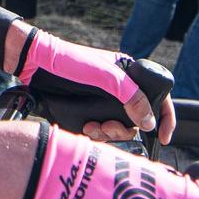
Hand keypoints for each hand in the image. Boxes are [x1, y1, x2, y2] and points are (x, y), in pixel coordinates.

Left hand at [16, 27, 174, 140]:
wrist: (33, 64)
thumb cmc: (68, 61)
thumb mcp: (105, 76)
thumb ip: (131, 96)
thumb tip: (149, 122)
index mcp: (127, 72)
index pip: (156, 94)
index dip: (164, 115)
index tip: (165, 136)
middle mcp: (117, 87)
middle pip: (136, 118)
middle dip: (125, 129)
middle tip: (109, 129)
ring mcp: (102, 99)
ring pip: (118, 126)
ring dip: (108, 133)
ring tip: (92, 128)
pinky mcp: (87, 109)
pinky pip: (101, 129)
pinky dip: (96, 133)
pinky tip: (85, 128)